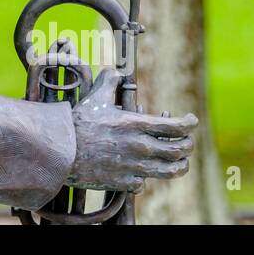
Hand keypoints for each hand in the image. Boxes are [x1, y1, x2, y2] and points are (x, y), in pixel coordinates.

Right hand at [67, 69, 195, 190]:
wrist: (61, 151)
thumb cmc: (78, 123)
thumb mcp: (95, 97)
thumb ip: (109, 81)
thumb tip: (117, 71)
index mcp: (137, 125)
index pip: (176, 127)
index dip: (189, 123)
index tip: (192, 121)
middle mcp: (141, 147)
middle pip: (179, 150)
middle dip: (188, 146)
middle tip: (187, 142)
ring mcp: (134, 167)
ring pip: (170, 171)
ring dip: (179, 166)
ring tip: (181, 163)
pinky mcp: (123, 182)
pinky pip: (143, 183)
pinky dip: (145, 178)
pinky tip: (142, 173)